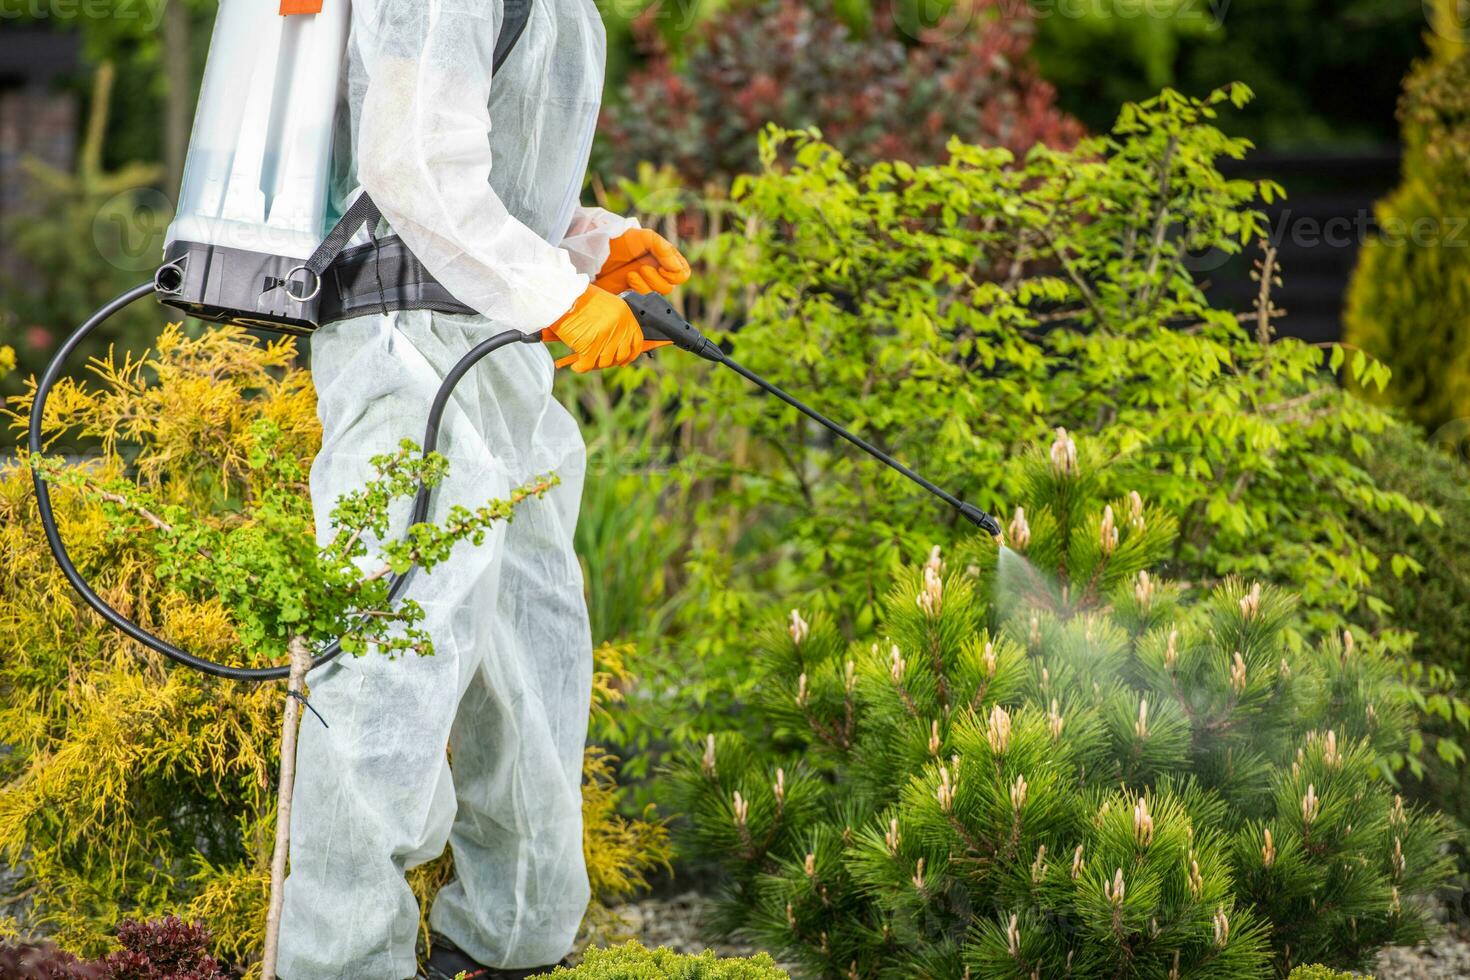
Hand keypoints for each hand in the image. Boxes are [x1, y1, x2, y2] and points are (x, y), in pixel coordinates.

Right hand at [542, 286, 668, 372]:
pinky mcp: (591, 346)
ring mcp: (606, 337)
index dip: (631, 354)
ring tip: (584, 360)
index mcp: (625, 314)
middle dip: (611, 361)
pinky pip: (588, 365)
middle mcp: (619, 326)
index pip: (636, 341)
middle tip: (599, 361)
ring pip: (605, 361)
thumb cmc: (578, 297)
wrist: (562, 295)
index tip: (624, 361)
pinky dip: (580, 367)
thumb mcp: (605, 304)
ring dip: (595, 364)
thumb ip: (614, 321)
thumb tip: (614, 343)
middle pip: (621, 354)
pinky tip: (576, 365)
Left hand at [594, 228, 690, 295]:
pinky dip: (637, 290)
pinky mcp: (633, 294)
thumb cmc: (620, 239)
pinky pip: (643, 300)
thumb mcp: (645, 237)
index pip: (683, 273)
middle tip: (642, 268)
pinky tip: (628, 280)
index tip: (662, 268)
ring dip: (646, 284)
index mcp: (665, 259)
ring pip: (657, 295)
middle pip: (671, 287)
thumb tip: (677, 269)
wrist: (596, 250)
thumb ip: (664, 250)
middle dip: (656, 279)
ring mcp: (645, 284)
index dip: (676, 274)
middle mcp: (658, 272)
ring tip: (632, 274)